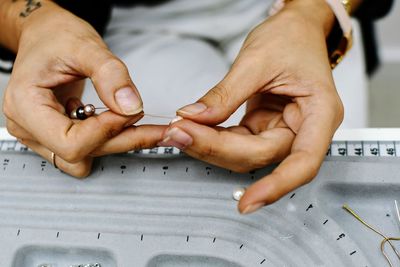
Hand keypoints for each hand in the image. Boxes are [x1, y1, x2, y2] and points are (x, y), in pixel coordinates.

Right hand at [3, 2, 164, 176]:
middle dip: (121, 139)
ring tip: (137, 120)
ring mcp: (41, 134)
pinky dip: (110, 137)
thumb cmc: (55, 37)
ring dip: (116, 141)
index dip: (106, 131)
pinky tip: (123, 120)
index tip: (131, 111)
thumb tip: (131, 106)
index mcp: (25, 105)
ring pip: (85, 157)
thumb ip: (110, 75)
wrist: (46, 35)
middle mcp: (29, 126)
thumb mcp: (85, 46)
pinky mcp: (56, 134)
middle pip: (81, 154)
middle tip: (155, 125)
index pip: (69, 143)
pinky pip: (87, 149)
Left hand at [158, 0, 343, 212]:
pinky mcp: (263, 129)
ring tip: (180, 130)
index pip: (303, 163)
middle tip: (180, 133)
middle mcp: (304, 129)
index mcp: (320, 113)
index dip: (276, 187)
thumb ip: (226, 94)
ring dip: (210, 146)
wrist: (295, 29)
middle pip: (260, 156)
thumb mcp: (257, 60)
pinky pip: (236, 142)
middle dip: (217, 149)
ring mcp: (282, 131)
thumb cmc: (291, 38)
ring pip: (244, 154)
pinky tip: (192, 129)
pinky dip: (212, 138)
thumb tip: (195, 118)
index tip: (248, 203)